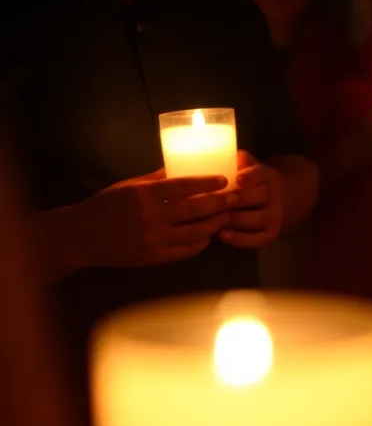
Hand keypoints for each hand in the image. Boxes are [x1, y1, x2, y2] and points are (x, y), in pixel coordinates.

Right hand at [66, 170, 230, 268]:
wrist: (81, 237)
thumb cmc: (105, 206)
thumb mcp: (128, 186)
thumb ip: (156, 179)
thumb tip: (181, 168)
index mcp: (146, 194)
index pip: (185, 185)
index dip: (208, 182)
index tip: (224, 179)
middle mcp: (152, 216)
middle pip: (196, 208)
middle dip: (220, 203)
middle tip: (236, 198)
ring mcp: (154, 239)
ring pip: (196, 231)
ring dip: (215, 224)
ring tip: (225, 216)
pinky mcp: (154, 257)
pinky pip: (185, 250)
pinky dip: (200, 243)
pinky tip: (208, 236)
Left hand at [219, 151, 284, 248]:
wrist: (280, 200)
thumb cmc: (253, 182)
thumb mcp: (250, 167)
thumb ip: (238, 161)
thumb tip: (221, 153)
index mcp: (269, 177)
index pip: (261, 174)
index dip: (250, 176)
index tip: (237, 179)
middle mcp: (275, 196)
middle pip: (256, 197)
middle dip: (235, 200)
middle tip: (215, 202)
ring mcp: (274, 216)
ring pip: (254, 219)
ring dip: (233, 219)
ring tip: (213, 218)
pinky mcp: (270, 234)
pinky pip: (255, 239)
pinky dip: (239, 239)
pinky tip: (222, 235)